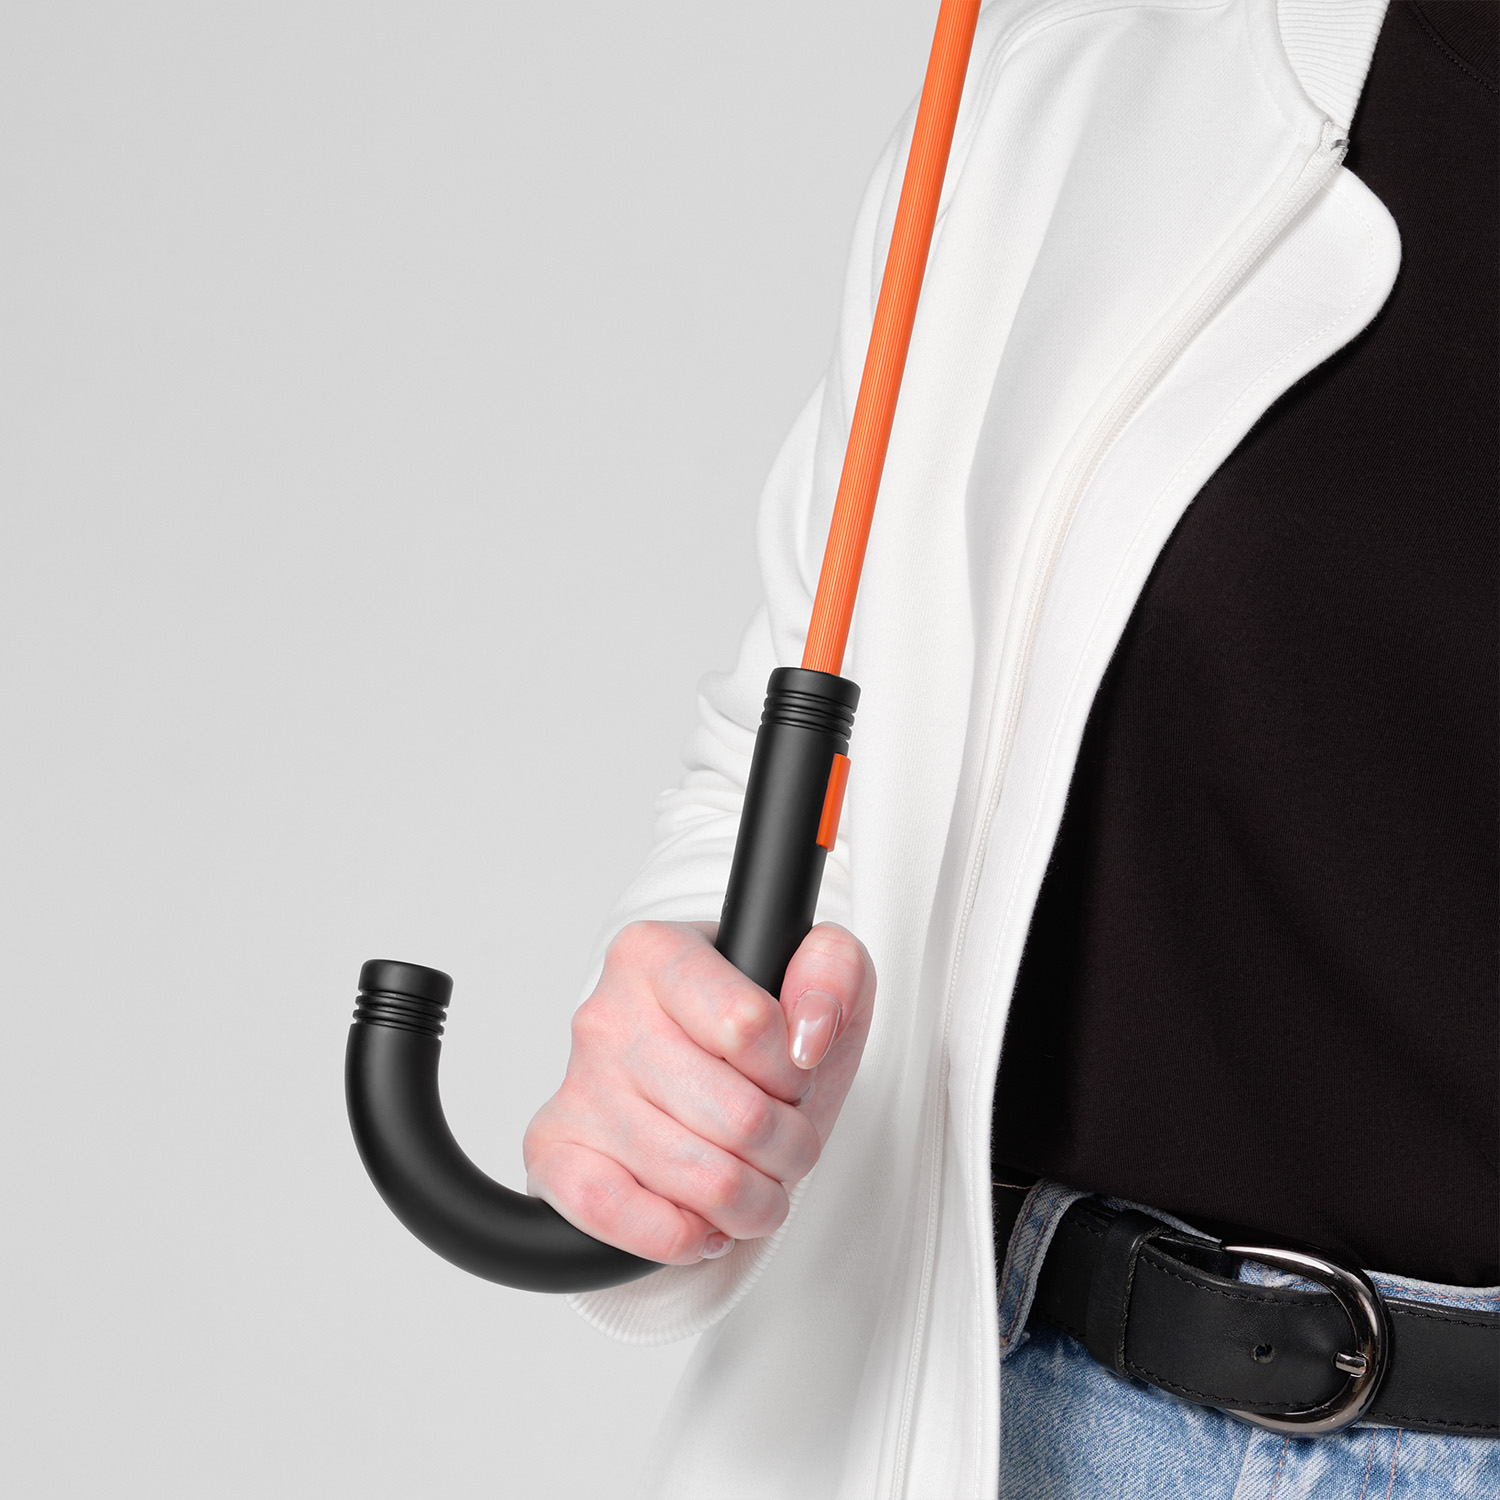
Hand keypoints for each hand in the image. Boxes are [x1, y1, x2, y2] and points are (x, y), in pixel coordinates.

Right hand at [523, 920, 875, 1265]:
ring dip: (754, 1201)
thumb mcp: (818, 980)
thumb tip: (809, 1030)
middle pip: (740, 1116)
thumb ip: (834, 968)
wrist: (700, 1089)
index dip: (793, 1070)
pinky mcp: (553, 1153)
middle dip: (790, 1146)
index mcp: (657, 954)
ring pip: (700, 1178)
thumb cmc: (756, 1039)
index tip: (793, 1073)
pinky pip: (615, 1212)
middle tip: (786, 1141)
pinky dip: (678, 1234)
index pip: (749, 1025)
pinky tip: (701, 1221)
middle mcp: (606, 1014)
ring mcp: (578, 1086)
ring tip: (757, 1183)